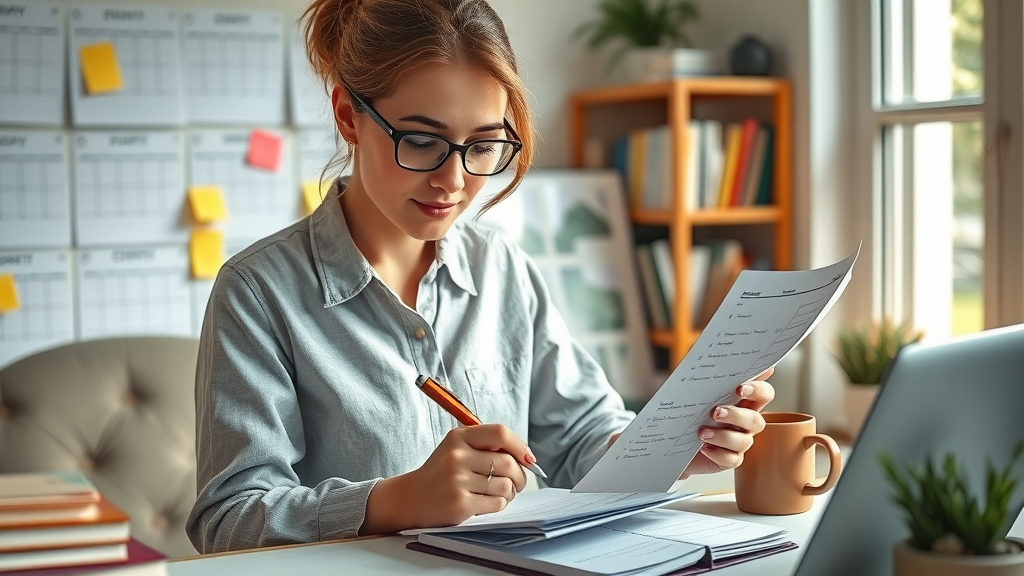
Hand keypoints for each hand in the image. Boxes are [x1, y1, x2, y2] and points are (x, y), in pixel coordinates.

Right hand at [361, 424, 529, 533]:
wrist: (410, 498)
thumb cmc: (441, 473)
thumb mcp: (457, 448)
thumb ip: (486, 446)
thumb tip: (527, 458)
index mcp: (458, 437)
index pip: (500, 433)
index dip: (521, 446)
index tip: (529, 460)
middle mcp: (457, 456)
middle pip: (508, 463)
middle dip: (520, 476)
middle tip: (517, 483)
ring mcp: (457, 480)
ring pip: (506, 486)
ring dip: (509, 493)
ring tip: (496, 493)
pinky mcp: (459, 504)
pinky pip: (497, 503)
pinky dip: (498, 505)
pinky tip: (485, 502)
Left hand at [681, 367, 774, 476]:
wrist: (673, 437)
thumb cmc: (690, 409)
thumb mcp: (695, 388)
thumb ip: (709, 372)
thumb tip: (716, 350)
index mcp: (743, 401)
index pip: (764, 393)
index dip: (758, 390)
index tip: (740, 388)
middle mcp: (745, 422)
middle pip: (755, 420)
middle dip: (737, 415)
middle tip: (715, 412)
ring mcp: (739, 442)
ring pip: (743, 441)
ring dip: (723, 436)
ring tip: (702, 432)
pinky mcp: (728, 459)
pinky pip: (731, 460)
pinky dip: (718, 454)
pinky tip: (704, 448)